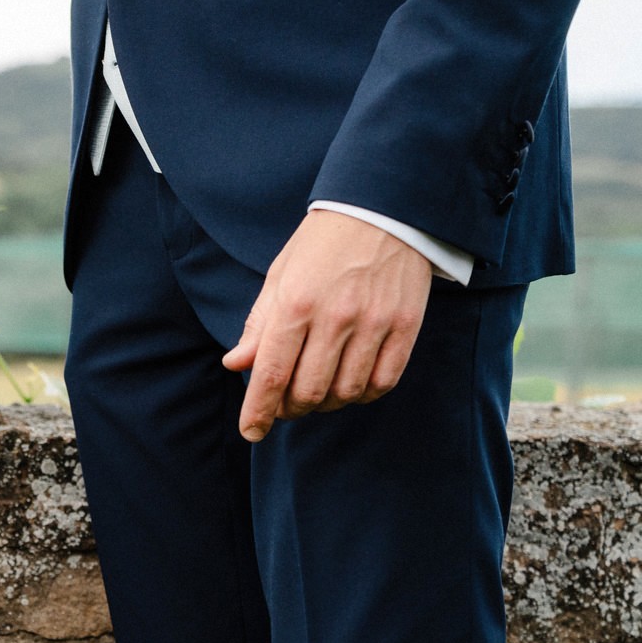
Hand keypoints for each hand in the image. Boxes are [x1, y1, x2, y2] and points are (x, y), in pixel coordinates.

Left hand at [221, 211, 434, 441]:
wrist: (383, 209)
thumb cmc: (322, 243)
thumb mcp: (280, 275)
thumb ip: (259, 324)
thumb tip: (235, 364)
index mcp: (296, 302)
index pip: (272, 373)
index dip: (258, 411)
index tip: (252, 432)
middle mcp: (336, 316)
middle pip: (308, 391)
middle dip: (289, 409)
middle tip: (283, 406)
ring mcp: (375, 323)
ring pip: (346, 392)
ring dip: (325, 403)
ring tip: (315, 392)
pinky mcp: (406, 327)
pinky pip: (383, 382)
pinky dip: (362, 395)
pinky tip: (349, 385)